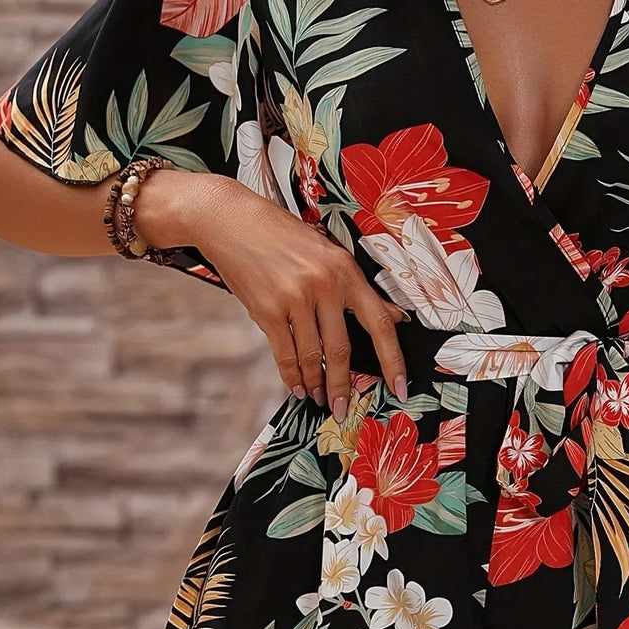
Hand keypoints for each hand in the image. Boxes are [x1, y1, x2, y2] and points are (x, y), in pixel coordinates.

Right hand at [143, 172, 408, 415]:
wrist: (228, 220)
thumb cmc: (281, 235)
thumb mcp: (327, 252)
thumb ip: (357, 286)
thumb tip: (393, 315)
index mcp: (345, 270)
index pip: (379, 322)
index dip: (392, 359)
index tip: (399, 386)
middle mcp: (324, 285)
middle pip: (342, 349)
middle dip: (344, 386)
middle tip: (343, 409)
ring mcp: (294, 299)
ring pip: (313, 356)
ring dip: (317, 383)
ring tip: (320, 398)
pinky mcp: (267, 310)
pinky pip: (285, 353)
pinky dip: (292, 375)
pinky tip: (298, 386)